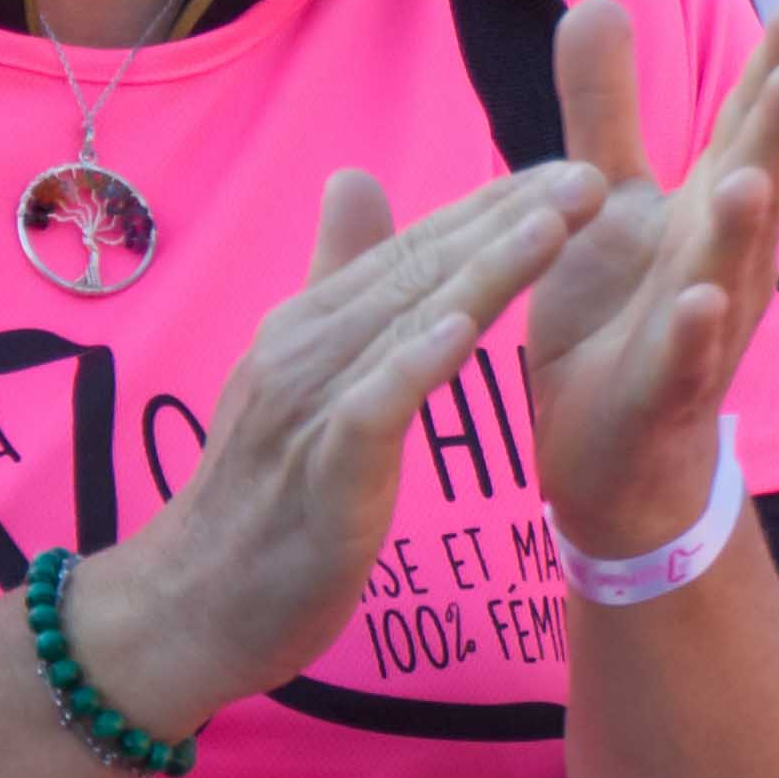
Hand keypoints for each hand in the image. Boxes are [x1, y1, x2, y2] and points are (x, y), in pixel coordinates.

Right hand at [72, 163, 601, 726]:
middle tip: (589, 176)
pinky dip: (414, 364)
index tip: (570, 172)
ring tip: (551, 226)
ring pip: (406, 323)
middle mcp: (306, 349)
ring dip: (481, 271)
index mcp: (312, 325)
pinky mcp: (320, 472)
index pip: (416, 250)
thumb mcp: (303, 373)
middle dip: (508, 220)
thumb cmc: (259, 497)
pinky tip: (465, 330)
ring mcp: (309, 407)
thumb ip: (335, 280)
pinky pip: (372, 408)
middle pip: (422, 271)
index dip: (494, 208)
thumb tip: (355, 180)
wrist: (189, 605)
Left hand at [523, 0, 778, 558]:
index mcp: (708, 209)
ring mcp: (699, 327)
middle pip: (757, 183)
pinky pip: (682, 361)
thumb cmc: (621, 318)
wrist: (615, 460)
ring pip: (728, 270)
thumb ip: (605, 108)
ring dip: (742, 227)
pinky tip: (695, 301)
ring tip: (747, 177)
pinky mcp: (662, 392)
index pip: (747, 125)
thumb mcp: (606, 202)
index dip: (777, 65)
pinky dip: (691, 332)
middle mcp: (722, 261)